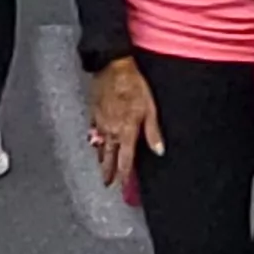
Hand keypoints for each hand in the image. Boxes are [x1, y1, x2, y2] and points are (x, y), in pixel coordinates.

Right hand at [87, 59, 162, 189]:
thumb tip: (159, 151)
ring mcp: (100, 123)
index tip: (122, 185)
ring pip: (100, 146)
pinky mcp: (93, 113)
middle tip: (106, 183)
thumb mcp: (149, 108)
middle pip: (109, 157)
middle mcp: (111, 131)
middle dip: (108, 172)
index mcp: (126, 131)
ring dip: (101, 158)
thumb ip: (153, 132)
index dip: (124, 175)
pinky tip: (94, 143)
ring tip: (101, 167)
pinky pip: (93, 132)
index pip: (125, 160)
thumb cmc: (134, 86)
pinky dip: (94, 140)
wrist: (112, 67)